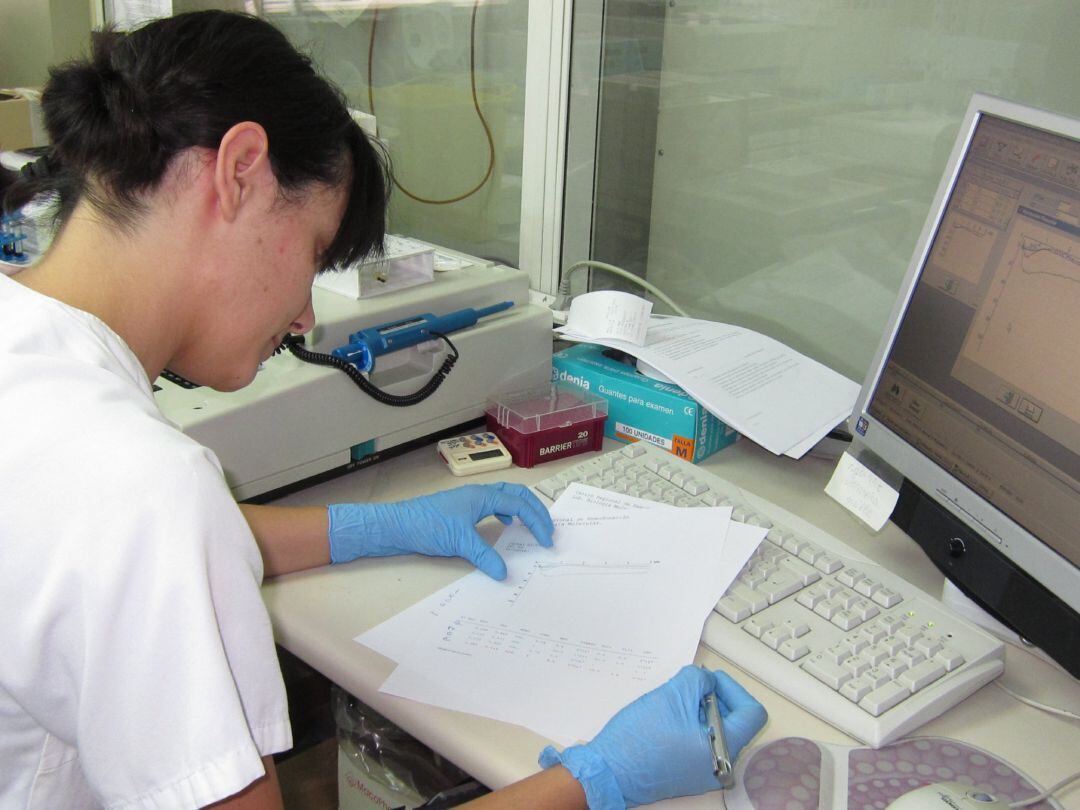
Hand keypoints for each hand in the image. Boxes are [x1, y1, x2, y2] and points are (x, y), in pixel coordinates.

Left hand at [327, 482, 553, 579]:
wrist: (397, 525)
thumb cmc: (427, 526)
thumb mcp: (459, 542)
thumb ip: (484, 556)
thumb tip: (504, 574)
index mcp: (482, 496)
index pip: (519, 504)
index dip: (537, 521)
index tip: (545, 541)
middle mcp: (478, 494)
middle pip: (517, 494)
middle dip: (536, 511)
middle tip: (548, 530)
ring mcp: (470, 501)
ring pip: (505, 498)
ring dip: (522, 510)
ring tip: (532, 526)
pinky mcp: (462, 510)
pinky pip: (493, 506)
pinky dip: (506, 513)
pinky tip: (504, 526)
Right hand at [539, 665, 766, 808]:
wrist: (608, 770)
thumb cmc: (640, 738)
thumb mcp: (673, 695)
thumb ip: (697, 680)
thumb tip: (706, 680)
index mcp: (725, 750)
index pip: (751, 713)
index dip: (733, 689)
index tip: (710, 679)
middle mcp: (720, 766)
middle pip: (735, 722)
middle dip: (715, 698)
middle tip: (691, 685)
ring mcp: (703, 772)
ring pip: (716, 732)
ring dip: (701, 710)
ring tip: (676, 699)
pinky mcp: (686, 773)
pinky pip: (700, 743)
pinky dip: (691, 725)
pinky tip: (669, 716)